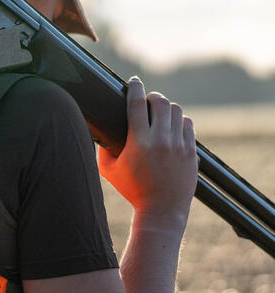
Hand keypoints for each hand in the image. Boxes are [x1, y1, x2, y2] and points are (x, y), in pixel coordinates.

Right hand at [98, 77, 197, 228]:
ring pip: (177, 111)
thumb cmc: (132, 190)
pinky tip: (172, 126)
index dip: (135, 88)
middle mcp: (161, 141)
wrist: (162, 211)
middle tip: (147, 100)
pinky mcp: (192, 152)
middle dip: (152, 96)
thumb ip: (103, 147)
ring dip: (166, 108)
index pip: (137, 104)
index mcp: (138, 142)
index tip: (133, 82)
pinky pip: (188, 125)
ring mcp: (179, 146)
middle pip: (160, 102)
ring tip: (160, 113)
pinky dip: (179, 121)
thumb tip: (101, 129)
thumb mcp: (108, 170)